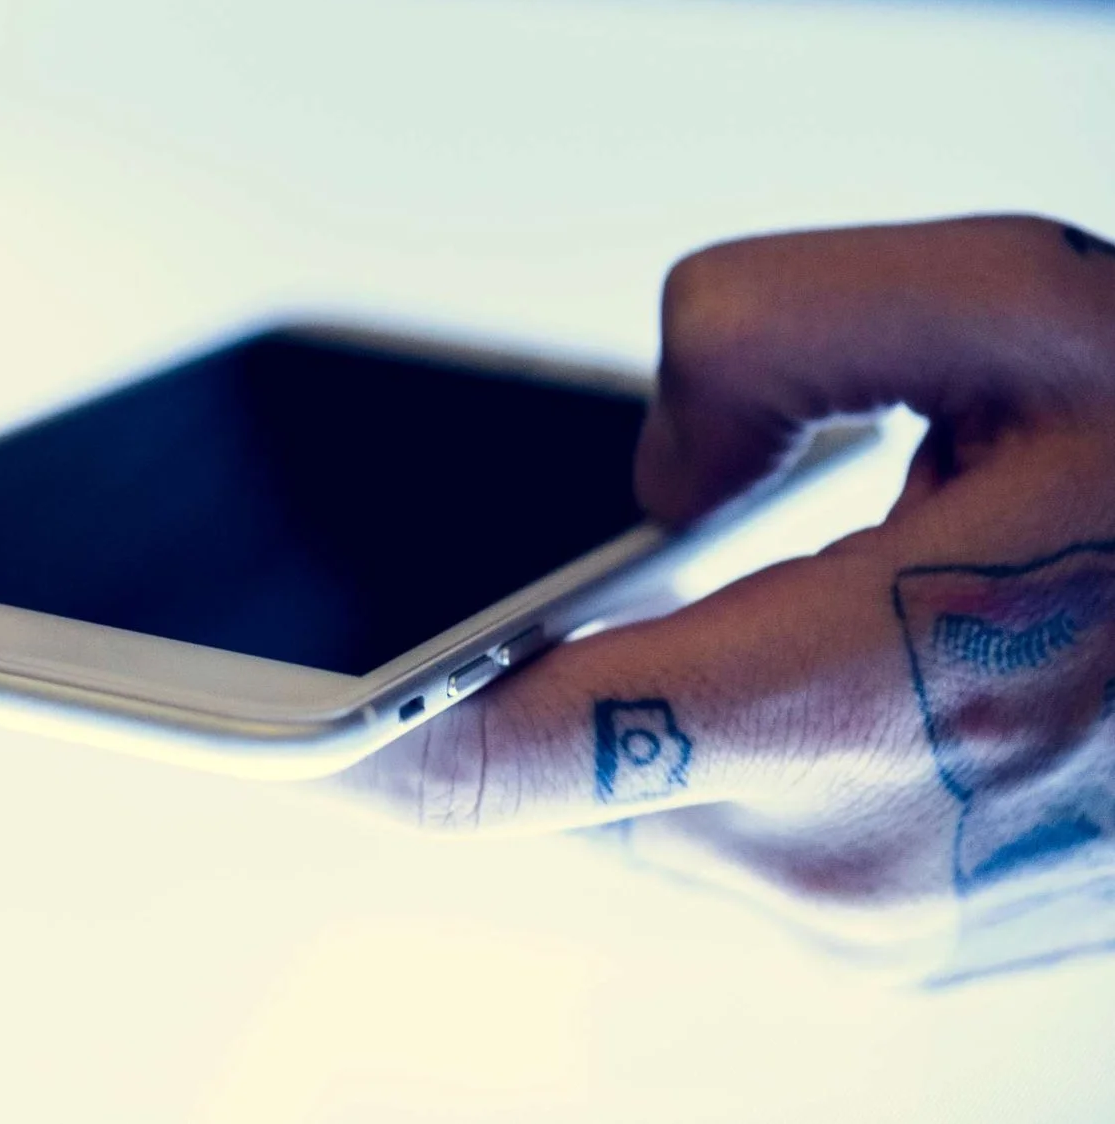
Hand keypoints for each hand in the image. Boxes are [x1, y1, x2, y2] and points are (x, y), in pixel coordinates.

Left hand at [332, 215, 1114, 979]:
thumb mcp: (1012, 298)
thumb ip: (761, 333)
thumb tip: (642, 482)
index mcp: (856, 713)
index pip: (496, 760)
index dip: (342, 721)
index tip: (230, 678)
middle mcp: (847, 868)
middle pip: (545, 765)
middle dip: (520, 647)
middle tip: (557, 542)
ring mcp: (882, 931)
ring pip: (632, 794)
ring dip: (632, 685)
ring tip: (745, 573)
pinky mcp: (909, 944)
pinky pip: (724, 823)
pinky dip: (713, 731)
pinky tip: (800, 637)